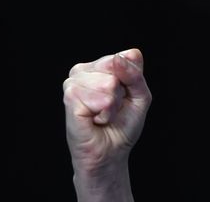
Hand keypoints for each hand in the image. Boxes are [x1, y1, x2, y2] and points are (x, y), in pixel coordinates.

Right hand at [62, 49, 151, 175]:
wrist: (110, 153)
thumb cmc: (123, 125)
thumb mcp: (140, 95)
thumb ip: (134, 74)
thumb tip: (117, 58)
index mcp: (99, 65)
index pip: (127, 56)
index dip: (133, 80)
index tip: (125, 96)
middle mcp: (82, 70)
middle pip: (116, 67)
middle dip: (122, 92)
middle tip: (112, 108)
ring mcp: (73, 84)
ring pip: (108, 83)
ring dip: (113, 105)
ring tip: (103, 114)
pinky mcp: (69, 99)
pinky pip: (101, 99)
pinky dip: (105, 113)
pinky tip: (96, 120)